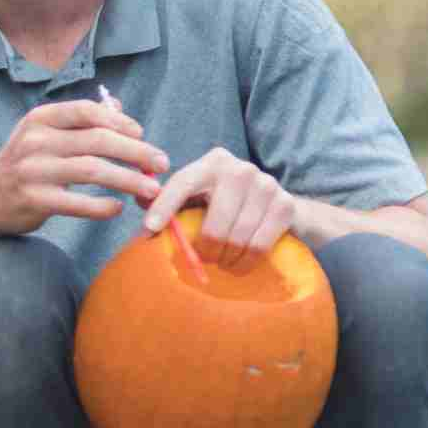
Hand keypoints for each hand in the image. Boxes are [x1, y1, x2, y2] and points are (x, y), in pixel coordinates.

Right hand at [0, 99, 166, 239]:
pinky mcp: (33, 200)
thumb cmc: (23, 164)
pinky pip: (78, 204)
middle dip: (136, 152)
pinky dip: (102, 207)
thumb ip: (80, 121)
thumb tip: (119, 107)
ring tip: (152, 189)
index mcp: (39, 119)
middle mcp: (34, 141)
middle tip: (162, 163)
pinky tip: (117, 208)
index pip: (88, 112)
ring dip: (128, 180)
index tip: (142, 135)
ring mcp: (32, 171)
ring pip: (93, 171)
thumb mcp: (43, 135)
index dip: (120, 122)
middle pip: (98, 141)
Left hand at [144, 147, 296, 270]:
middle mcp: (239, 169)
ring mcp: (266, 185)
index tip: (149, 229)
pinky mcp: (285, 205)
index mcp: (211, 163)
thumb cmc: (224, 203)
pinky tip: (239, 264)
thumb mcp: (195, 198)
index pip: (182, 184)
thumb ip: (167, 200)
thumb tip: (141, 204)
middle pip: (213, 224)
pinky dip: (245, 262)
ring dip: (225, 259)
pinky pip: (259, 245)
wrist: (279, 206)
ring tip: (221, 262)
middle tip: (202, 259)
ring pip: (236, 239)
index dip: (164, 207)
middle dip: (205, 250)